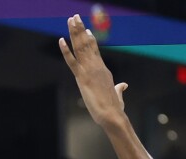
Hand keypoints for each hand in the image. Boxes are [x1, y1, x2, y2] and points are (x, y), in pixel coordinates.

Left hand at [59, 14, 128, 128]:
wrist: (112, 115)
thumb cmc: (115, 108)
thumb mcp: (117, 95)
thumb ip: (119, 89)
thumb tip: (124, 85)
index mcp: (103, 70)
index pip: (95, 51)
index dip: (89, 39)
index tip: (86, 30)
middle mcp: (96, 66)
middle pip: (87, 44)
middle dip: (80, 29)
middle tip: (75, 17)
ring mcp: (89, 70)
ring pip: (80, 47)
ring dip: (74, 32)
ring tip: (71, 20)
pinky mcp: (82, 78)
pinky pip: (72, 61)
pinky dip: (66, 51)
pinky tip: (61, 40)